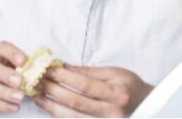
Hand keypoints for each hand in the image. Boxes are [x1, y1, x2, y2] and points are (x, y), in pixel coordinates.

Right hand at [0, 41, 27, 114]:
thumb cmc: (0, 72)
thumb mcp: (8, 64)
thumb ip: (20, 65)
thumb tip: (36, 69)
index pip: (1, 48)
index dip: (12, 53)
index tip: (23, 61)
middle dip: (6, 75)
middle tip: (20, 82)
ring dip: (6, 93)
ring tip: (20, 97)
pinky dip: (3, 105)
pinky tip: (15, 107)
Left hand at [36, 64, 152, 116]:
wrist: (144, 104)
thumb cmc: (129, 85)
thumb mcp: (114, 72)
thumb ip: (88, 71)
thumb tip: (64, 67)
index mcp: (116, 93)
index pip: (85, 85)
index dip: (65, 78)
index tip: (49, 70)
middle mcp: (111, 111)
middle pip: (76, 103)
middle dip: (54, 91)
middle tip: (38, 82)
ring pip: (73, 117)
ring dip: (52, 107)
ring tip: (38, 97)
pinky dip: (60, 116)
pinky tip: (49, 108)